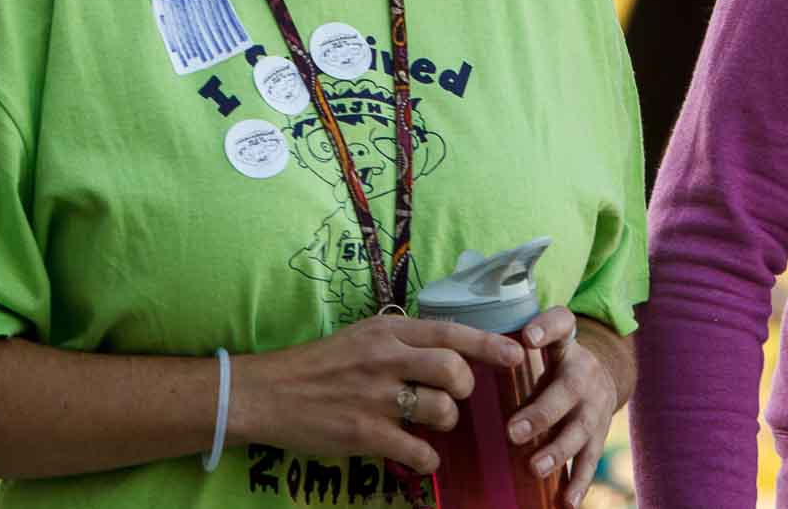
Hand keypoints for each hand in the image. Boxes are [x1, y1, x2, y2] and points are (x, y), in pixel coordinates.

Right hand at [228, 314, 523, 475]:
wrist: (270, 392)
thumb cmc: (322, 363)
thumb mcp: (364, 335)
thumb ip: (405, 338)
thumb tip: (450, 348)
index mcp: (389, 332)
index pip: (451, 331)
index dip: (489, 344)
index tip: (517, 354)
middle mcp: (387, 359)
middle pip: (454, 370)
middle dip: (465, 387)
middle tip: (455, 396)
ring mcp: (376, 397)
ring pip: (441, 409)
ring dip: (447, 421)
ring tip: (434, 422)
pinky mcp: (364, 433)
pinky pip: (417, 449)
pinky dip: (427, 456)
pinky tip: (421, 455)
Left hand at [506, 308, 621, 508]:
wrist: (603, 378)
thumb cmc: (555, 365)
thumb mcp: (543, 348)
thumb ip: (511, 351)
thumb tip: (460, 362)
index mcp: (567, 347)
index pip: (562, 325)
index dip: (547, 329)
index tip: (527, 338)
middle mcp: (585, 374)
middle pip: (568, 390)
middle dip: (542, 413)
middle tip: (513, 432)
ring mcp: (595, 407)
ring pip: (581, 429)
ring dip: (558, 450)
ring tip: (535, 467)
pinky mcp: (600, 435)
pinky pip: (591, 460)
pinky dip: (579, 482)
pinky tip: (566, 502)